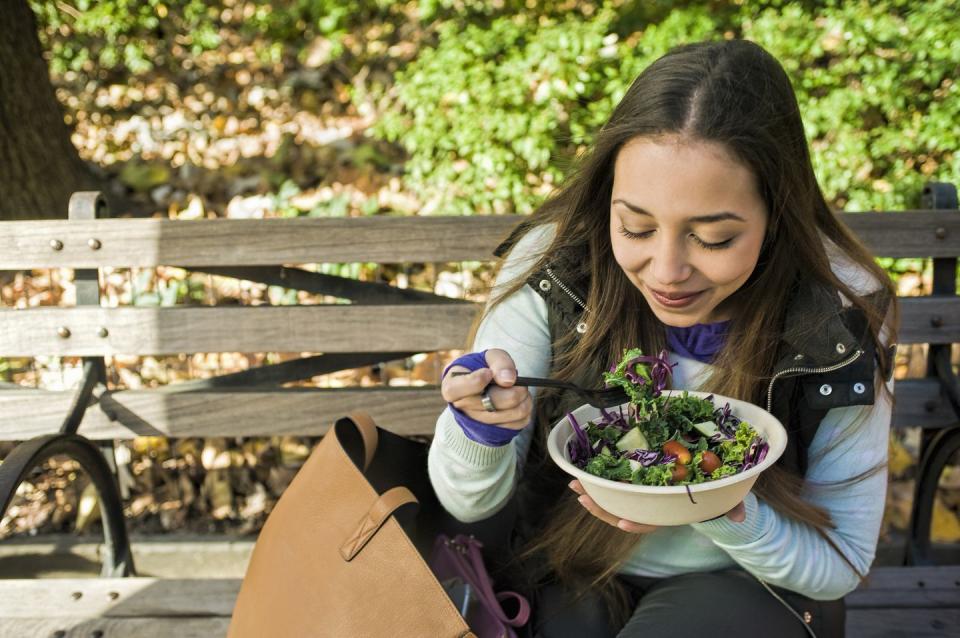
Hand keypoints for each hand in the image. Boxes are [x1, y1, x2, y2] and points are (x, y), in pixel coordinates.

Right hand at [441, 348, 532, 429]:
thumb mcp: (489, 357)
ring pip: (509, 414)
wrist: (486, 385)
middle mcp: (462, 407)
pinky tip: (521, 402)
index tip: (488, 373)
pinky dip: (525, 411)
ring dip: (523, 400)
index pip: (455, 390)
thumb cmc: (485, 367)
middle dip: (514, 390)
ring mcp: (477, 422)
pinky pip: (518, 424)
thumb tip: (509, 380)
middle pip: (491, 402)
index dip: (474, 382)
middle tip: (521, 383)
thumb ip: (499, 362)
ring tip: (522, 390)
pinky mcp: (494, 431)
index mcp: (452, 387)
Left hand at [568, 480, 745, 531]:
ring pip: (614, 501)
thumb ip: (730, 506)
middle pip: (624, 512)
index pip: (651, 522)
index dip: (637, 524)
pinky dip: (599, 480)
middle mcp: (651, 507)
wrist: (704, 484)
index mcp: (668, 512)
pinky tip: (584, 473)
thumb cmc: (710, 494)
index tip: (621, 523)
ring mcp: (640, 496)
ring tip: (575, 485)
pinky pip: (614, 484)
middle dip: (602, 508)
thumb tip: (739, 515)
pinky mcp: (634, 482)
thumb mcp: (722, 499)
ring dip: (593, 494)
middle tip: (582, 497)